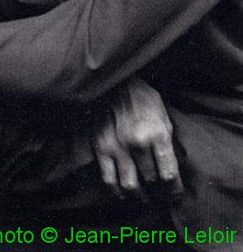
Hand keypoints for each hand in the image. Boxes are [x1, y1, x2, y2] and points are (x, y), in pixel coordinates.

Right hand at [92, 78, 182, 201]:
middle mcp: (137, 143)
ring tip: (144, 195)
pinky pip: (108, 181)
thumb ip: (167, 142)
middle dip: (159, 192)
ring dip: (140, 196)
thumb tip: (172, 169)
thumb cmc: (141, 97)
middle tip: (161, 194)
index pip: (169, 175)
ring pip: (130, 187)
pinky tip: (124, 191)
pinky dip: (117, 192)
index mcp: (157, 133)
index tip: (176, 195)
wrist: (113, 82)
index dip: (174, 191)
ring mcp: (117, 147)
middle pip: (152, 182)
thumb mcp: (163, 114)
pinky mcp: (101, 148)